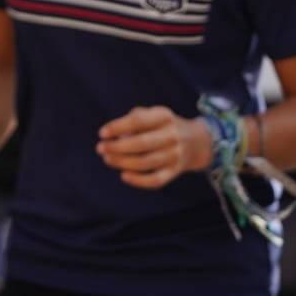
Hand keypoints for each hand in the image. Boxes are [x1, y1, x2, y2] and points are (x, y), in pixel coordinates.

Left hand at [96, 104, 212, 187]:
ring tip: (107, 159)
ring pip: (145, 163)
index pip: (138, 121)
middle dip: (116, 147)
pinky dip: (139, 181)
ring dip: (122, 162)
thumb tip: (117, 137)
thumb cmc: (161, 126)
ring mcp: (175, 154)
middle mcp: (172, 135)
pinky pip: (156, 180)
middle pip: (141, 143)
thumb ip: (134, 120)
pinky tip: (124, 176)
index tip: (101, 133)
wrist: (195, 142)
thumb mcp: (151, 114)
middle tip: (100, 149)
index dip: (118, 127)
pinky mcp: (175, 171)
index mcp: (164, 116)